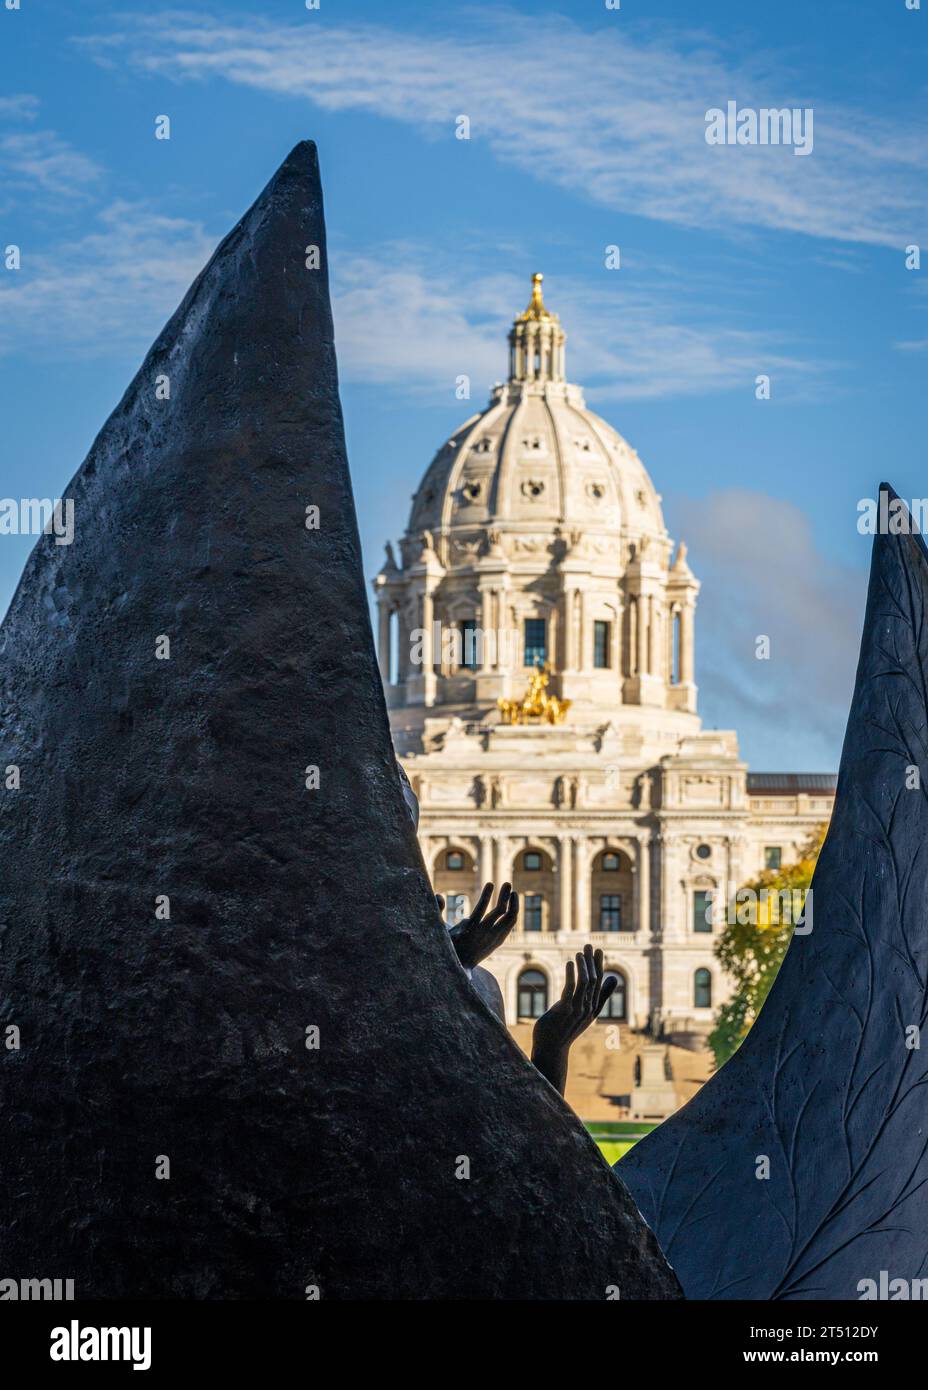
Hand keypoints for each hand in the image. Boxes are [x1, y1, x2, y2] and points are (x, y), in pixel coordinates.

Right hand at [446, 882, 518, 969]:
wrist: (462, 966)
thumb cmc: (449, 944)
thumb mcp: (441, 929)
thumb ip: (438, 910)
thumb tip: (438, 895)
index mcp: (469, 930)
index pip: (480, 909)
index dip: (486, 895)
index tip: (490, 883)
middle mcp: (484, 934)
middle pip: (500, 911)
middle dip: (504, 896)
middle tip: (507, 883)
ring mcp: (494, 938)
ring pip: (509, 918)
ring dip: (514, 904)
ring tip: (513, 892)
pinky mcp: (499, 940)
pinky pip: (510, 925)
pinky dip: (513, 913)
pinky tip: (512, 903)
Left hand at [531, 945, 616, 1095]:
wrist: (551, 1049)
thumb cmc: (565, 1030)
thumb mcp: (586, 1013)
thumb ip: (600, 997)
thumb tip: (613, 980)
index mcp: (592, 1008)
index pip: (599, 982)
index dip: (599, 965)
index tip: (599, 950)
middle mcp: (587, 1009)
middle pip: (594, 980)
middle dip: (592, 961)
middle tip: (590, 945)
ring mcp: (576, 1010)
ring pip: (584, 983)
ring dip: (583, 966)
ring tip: (579, 952)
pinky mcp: (564, 1010)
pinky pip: (570, 989)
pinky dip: (572, 974)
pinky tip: (570, 962)